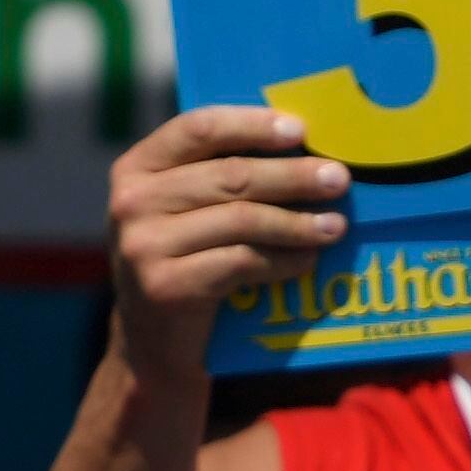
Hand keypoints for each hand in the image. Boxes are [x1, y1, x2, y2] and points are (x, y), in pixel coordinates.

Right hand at [107, 105, 351, 385]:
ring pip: (241, 220)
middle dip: (291, 176)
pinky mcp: (168, 287)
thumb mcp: (182, 214)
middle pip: (230, 176)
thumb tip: (299, 148)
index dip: (251, 125)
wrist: (152, 346)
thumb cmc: (182, 266)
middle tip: (338, 179)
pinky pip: (242, 263)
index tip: (300, 131)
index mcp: (137, 168)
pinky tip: (308, 260)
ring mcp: (145, 245)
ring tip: (335, 226)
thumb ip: (216, 179)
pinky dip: (282, 261)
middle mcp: (133, 202)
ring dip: (297, 223)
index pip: (198, 128)